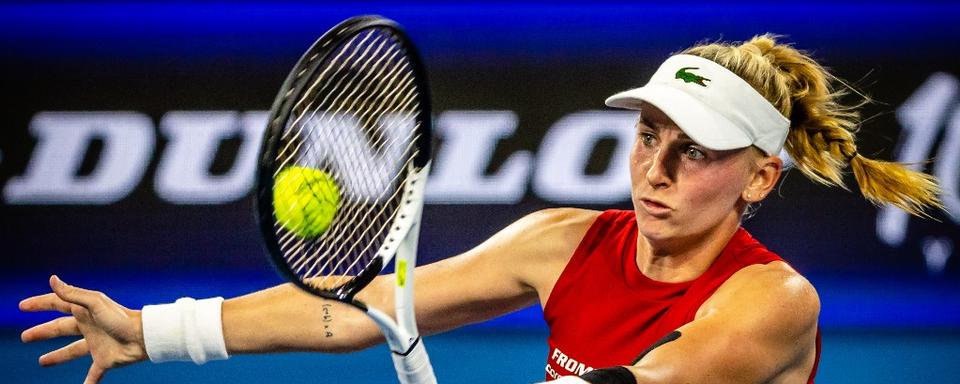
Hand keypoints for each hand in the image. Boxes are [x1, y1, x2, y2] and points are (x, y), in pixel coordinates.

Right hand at [20, 275, 146, 383]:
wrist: (144, 337)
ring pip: (72, 351)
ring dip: (57, 357)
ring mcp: (96, 344)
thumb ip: (72, 294)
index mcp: (85, 311)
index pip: (57, 304)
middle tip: (24, 337)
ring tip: (42, 362)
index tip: (22, 306)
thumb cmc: (121, 318)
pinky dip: (88, 383)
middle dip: (42, 332)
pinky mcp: (105, 360)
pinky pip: (93, 374)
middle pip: (60, 329)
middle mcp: (89, 327)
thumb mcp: (94, 303)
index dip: (40, 304)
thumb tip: (52, 279)